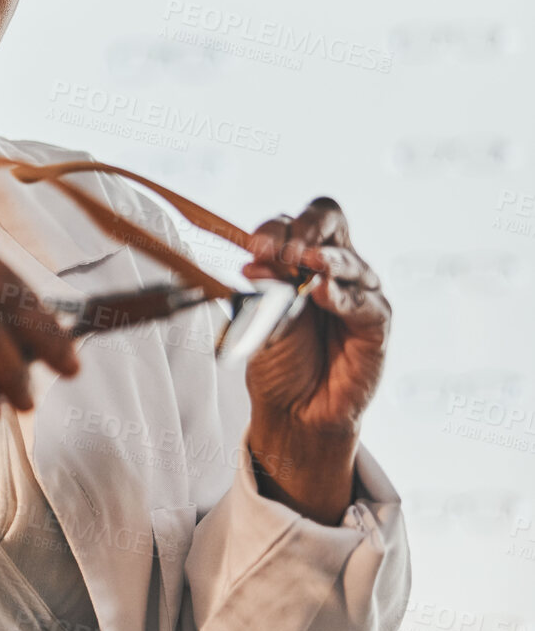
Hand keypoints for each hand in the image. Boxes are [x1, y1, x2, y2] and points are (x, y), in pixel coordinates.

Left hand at [241, 196, 390, 522]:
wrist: (293, 409)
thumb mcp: (260, 317)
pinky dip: (341, 295)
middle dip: (306, 228)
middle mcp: (332, 268)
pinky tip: (322, 293)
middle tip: (284, 249)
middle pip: (330, 221)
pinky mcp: (376, 323)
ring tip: (303, 263)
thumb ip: (263, 288)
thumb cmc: (278, 359)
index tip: (255, 248)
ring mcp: (358, 292)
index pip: (294, 222)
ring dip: (322, 259)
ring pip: (348, 260)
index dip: (274, 229)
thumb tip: (257, 262)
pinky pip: (365, 301)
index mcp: (300, 259)